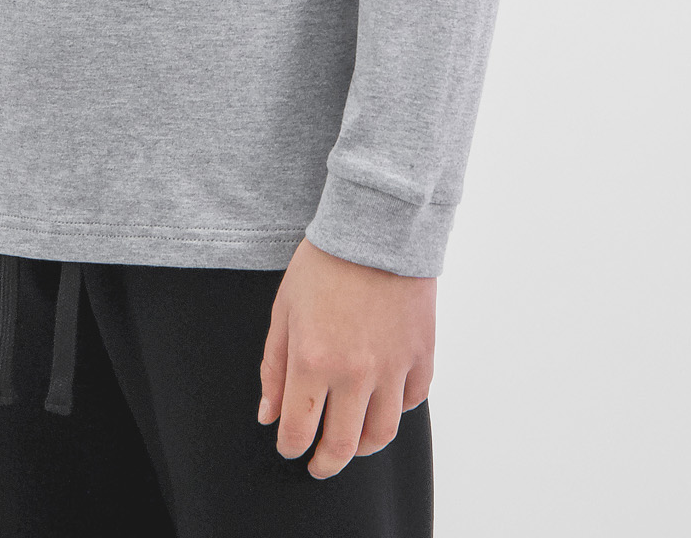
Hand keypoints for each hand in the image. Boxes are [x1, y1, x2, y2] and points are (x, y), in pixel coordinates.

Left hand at [257, 235, 435, 478]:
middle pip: (342, 446)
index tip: (289, 445)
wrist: (378, 225)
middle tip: (319, 464)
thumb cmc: (325, 262)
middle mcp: (355, 373)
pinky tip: (383, 400)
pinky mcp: (422, 354)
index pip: (299, 431)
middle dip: (325, 463)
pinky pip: (413, 401)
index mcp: (314, 361)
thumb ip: (274, 367)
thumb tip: (269, 415)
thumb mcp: (285, 309)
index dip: (290, 447)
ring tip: (353, 441)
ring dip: (364, 446)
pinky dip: (397, 409)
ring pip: (382, 434)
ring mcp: (393, 367)